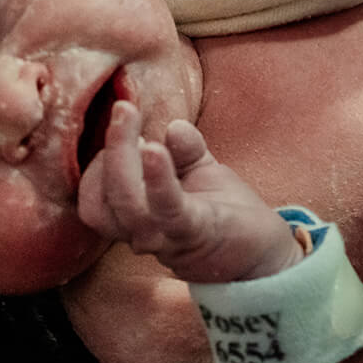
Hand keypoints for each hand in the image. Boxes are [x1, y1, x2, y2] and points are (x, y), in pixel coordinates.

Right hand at [77, 100, 302, 283]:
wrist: (265, 252)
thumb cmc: (227, 211)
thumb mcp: (202, 172)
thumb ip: (186, 149)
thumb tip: (174, 126)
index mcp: (137, 216)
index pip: (96, 194)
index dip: (102, 159)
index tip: (125, 120)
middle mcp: (143, 231)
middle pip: (101, 198)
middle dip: (110, 148)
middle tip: (123, 109)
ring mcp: (165, 236)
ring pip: (125, 201)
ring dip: (122, 156)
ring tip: (129, 118)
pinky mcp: (194, 233)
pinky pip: (166, 207)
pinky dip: (158, 177)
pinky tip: (154, 149)